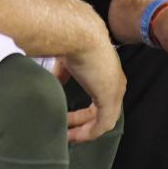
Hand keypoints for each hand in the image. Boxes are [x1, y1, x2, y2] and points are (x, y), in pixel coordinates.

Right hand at [61, 20, 125, 142]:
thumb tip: (52, 83)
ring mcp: (114, 91)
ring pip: (103, 119)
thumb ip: (62, 73)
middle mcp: (115, 81)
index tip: (66, 112)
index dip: (84, 106)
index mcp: (106, 69)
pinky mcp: (110, 98)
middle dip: (83, 119)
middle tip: (66, 128)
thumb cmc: (70, 38)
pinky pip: (102, 125)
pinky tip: (74, 136)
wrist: (78, 32)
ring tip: (68, 135)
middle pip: (102, 109)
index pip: (99, 94)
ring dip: (85, 128)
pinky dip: (88, 133)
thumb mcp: (65, 58)